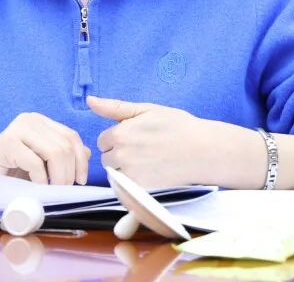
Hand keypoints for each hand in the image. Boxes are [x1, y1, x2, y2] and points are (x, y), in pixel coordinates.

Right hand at [0, 112, 90, 197]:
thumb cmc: (8, 172)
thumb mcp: (40, 163)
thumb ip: (61, 155)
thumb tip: (87, 154)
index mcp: (40, 122)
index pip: (71, 136)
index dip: (80, 159)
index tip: (80, 180)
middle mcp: (30, 120)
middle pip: (66, 144)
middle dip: (69, 172)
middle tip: (62, 190)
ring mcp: (18, 129)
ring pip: (55, 152)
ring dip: (58, 177)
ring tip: (51, 191)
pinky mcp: (7, 143)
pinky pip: (35, 162)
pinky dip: (40, 180)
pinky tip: (35, 188)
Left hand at [88, 95, 262, 188]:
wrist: (204, 150)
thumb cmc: (177, 126)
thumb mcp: (146, 109)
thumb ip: (114, 107)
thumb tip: (90, 100)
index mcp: (120, 133)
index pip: (102, 140)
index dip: (118, 137)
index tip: (136, 136)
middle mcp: (122, 156)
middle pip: (106, 159)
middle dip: (119, 154)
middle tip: (143, 149)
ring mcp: (131, 176)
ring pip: (115, 175)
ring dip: (125, 170)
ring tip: (148, 161)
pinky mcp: (141, 191)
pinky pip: (125, 190)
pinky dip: (133, 184)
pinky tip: (150, 174)